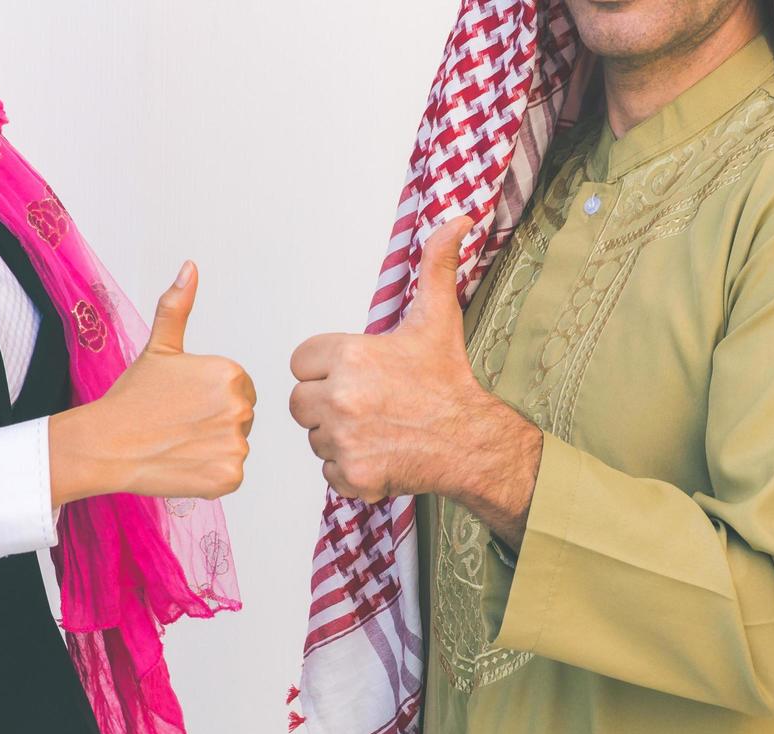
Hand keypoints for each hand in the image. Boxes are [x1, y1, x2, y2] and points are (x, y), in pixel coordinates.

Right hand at [50, 262, 255, 505]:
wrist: (105, 444)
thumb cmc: (131, 397)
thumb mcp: (159, 347)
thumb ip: (179, 307)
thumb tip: (190, 267)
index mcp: (230, 373)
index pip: (239, 391)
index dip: (209, 400)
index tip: (180, 404)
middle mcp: (240, 406)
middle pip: (241, 419)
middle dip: (213, 424)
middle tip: (176, 425)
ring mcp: (236, 444)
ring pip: (234, 447)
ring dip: (211, 450)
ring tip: (177, 444)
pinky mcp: (229, 477)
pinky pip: (230, 476)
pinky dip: (209, 476)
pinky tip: (182, 464)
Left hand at [288, 218, 540, 546]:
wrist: (474, 442)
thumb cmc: (450, 381)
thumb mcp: (438, 317)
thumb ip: (435, 264)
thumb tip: (458, 218)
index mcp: (351, 356)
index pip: (301, 361)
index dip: (325, 367)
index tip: (356, 373)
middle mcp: (341, 398)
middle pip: (300, 401)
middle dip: (325, 402)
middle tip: (365, 403)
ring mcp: (343, 440)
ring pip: (313, 437)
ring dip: (336, 435)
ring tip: (376, 427)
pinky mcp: (350, 475)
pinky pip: (326, 470)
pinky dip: (347, 467)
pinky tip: (379, 452)